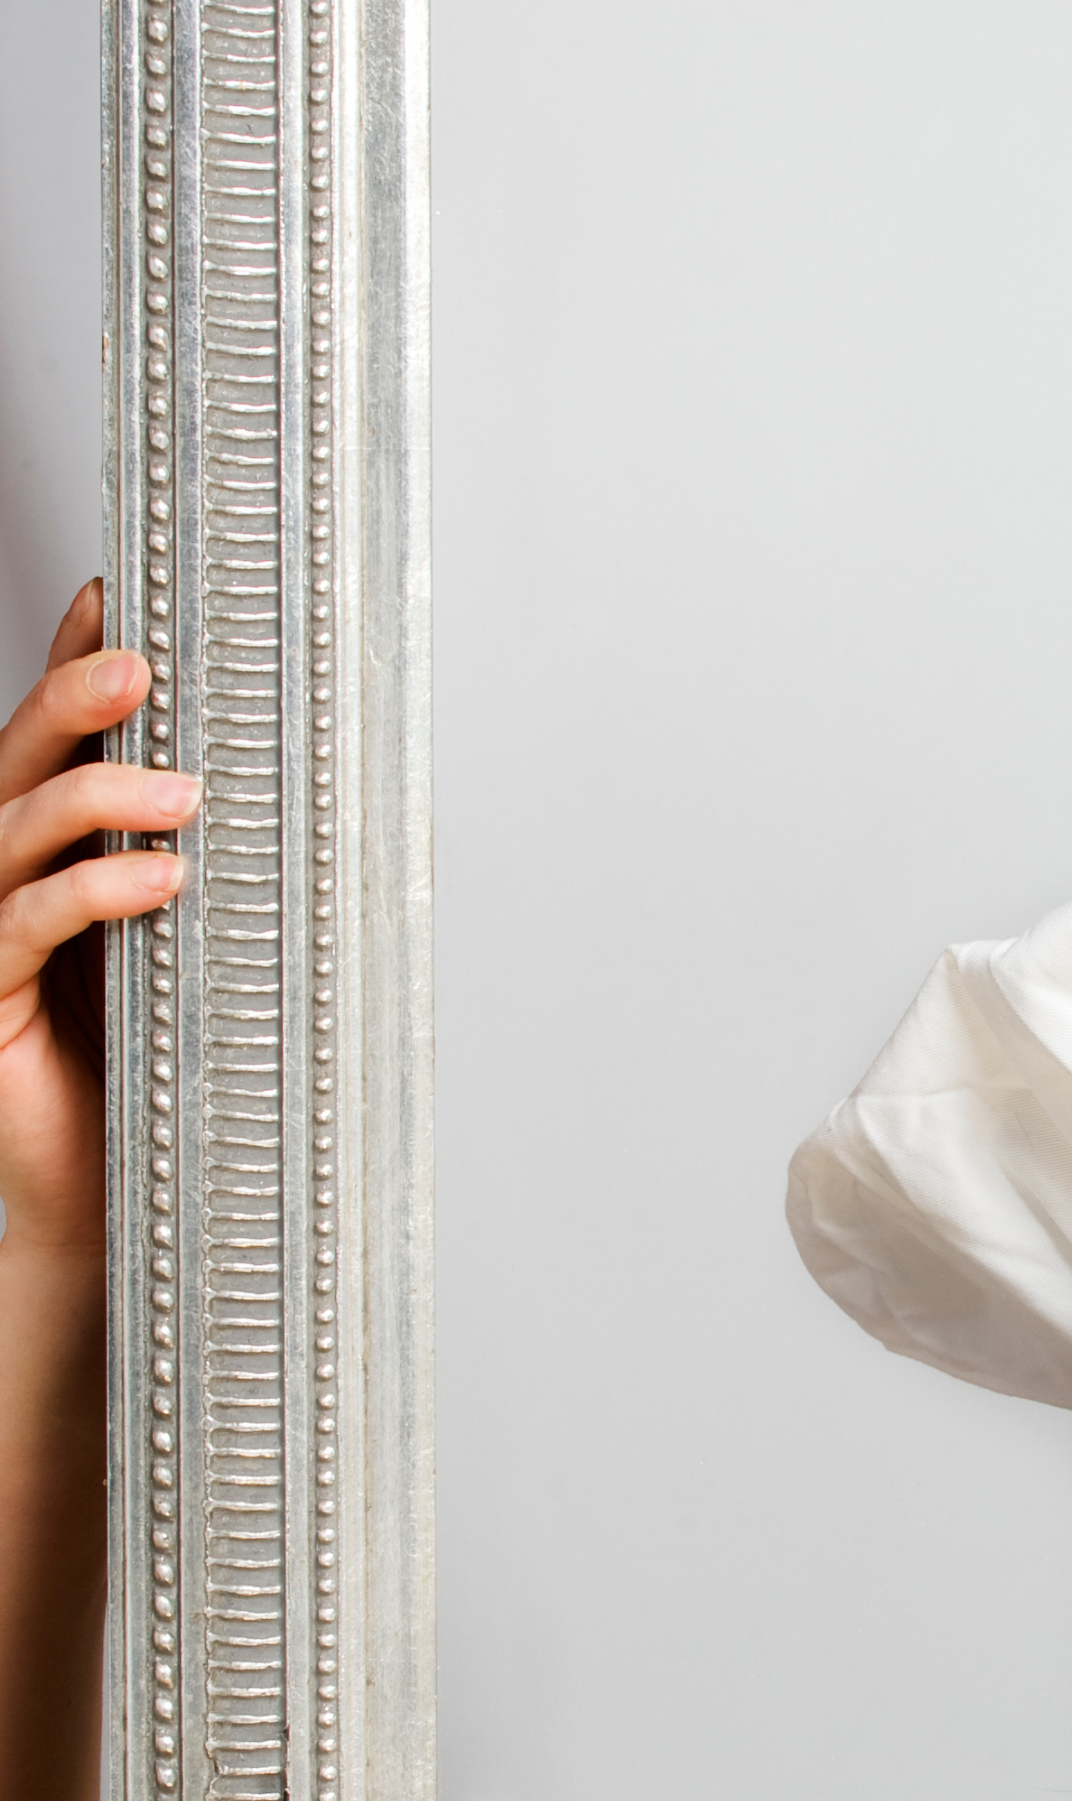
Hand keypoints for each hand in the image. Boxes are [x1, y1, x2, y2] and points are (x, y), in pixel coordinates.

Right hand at [0, 580, 191, 1257]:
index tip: (114, 595)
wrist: (111, 1206)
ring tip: (183, 794)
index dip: (66, 664)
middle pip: (17, 768)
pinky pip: (18, 930)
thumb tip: (312, 808)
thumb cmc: (152, 1080)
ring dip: (97, 802)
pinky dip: (91, 895)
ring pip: (10, 834)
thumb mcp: (196, 958)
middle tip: (139, 668)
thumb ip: (215, 880)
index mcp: (46, 865)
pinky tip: (157, 880)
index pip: (50, 747)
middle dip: (71, 704)